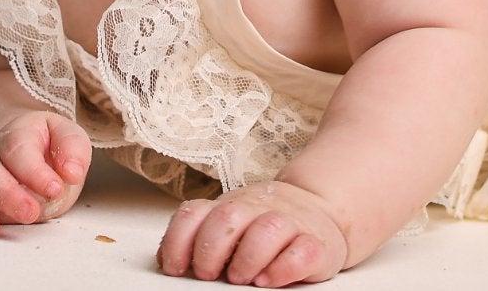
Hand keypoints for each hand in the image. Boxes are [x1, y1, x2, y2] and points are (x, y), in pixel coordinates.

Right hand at [0, 111, 91, 237]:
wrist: (12, 141)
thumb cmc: (44, 147)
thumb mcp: (66, 139)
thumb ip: (73, 150)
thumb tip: (71, 172)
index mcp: (17, 135)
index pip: (18, 148)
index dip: (34, 171)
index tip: (54, 188)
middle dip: (7, 194)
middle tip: (31, 214)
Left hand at [158, 180, 347, 285]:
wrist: (319, 209)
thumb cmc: (264, 226)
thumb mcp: (229, 226)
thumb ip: (200, 238)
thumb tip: (167, 261)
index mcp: (230, 207)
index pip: (194, 214)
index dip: (178, 241)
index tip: (176, 268)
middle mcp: (257, 209)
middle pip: (228, 216)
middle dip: (211, 249)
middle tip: (209, 274)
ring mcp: (289, 223)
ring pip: (269, 227)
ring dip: (248, 257)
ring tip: (240, 278)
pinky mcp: (317, 244)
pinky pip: (303, 251)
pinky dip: (284, 268)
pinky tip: (269, 280)